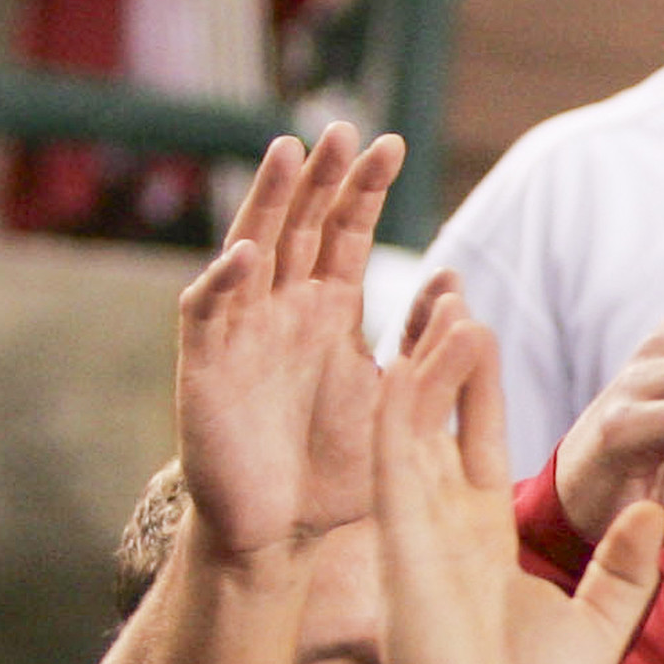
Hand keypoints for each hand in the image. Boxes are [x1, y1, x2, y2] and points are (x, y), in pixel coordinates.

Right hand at [175, 129, 405, 560]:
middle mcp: (282, 310)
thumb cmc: (335, 471)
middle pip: (300, 226)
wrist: (281, 535)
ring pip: (251, 250)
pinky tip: (248, 253)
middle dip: (320, 178)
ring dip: (268, 203)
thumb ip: (424, 348)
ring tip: (288, 154)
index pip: (345, 234)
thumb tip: (456, 285)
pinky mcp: (206, 368)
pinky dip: (225, 281)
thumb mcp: (395, 400)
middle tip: (344, 129)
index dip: (362, 190)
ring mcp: (241, 333)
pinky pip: (209, 313)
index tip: (392, 144)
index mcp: (327, 312)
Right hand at [368, 295, 663, 663]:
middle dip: (444, 351)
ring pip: (415, 414)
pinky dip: (419, 393)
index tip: (493, 330)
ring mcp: (419, 520)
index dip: (483, 384)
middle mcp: (443, 515)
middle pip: (440, 411)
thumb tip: (657, 507)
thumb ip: (628, 566)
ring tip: (453, 296)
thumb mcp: (600, 623)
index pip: (483, 436)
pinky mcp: (403, 532)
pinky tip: (438, 347)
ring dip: (430, 355)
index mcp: (480, 532)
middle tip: (456, 288)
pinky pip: (403, 446)